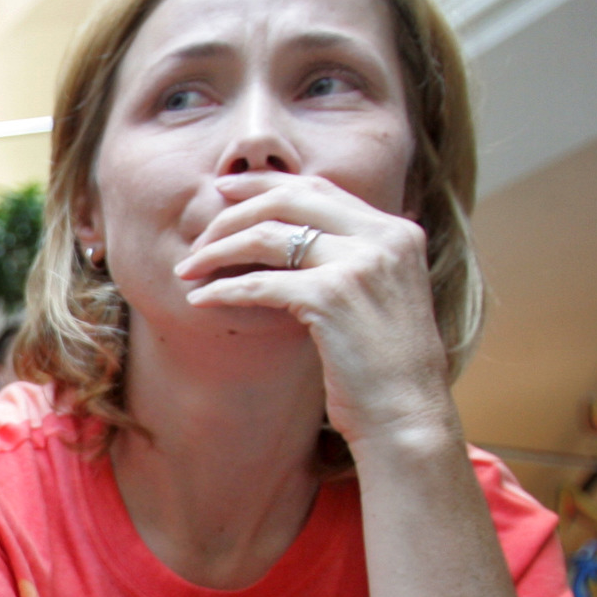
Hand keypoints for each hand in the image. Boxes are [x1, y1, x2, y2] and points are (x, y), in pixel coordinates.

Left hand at [175, 173, 454, 445]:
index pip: (318, 187)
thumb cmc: (385, 366)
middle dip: (233, 214)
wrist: (407, 412)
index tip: (225, 191)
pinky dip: (224, 290)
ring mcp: (359, 262)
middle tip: (197, 237)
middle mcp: (382, 236)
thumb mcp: (379, 295)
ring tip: (188, 269)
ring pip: (269, 236)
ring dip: (218, 251)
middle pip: (289, 200)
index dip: (265, 184)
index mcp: (396, 231)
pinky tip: (199, 300)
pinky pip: (261, 283)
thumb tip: (297, 240)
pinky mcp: (332, 296)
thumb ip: (351, 260)